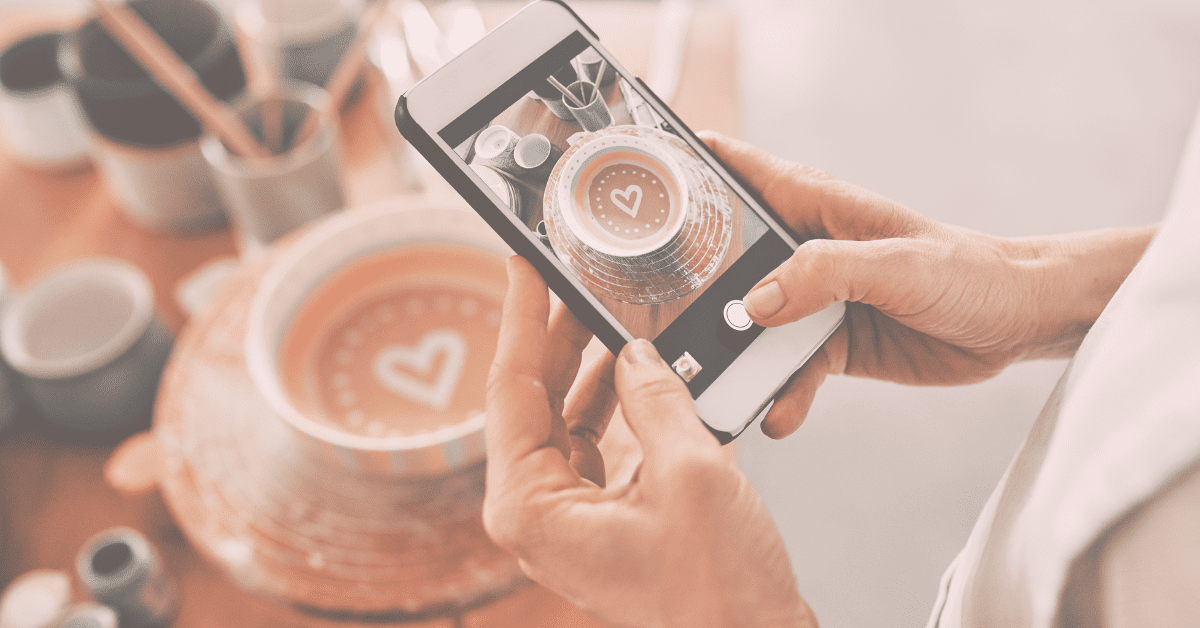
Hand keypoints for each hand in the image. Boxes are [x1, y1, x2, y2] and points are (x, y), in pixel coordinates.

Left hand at [483, 257, 815, 627]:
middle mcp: (536, 513)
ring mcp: (567, 518)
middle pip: (533, 401)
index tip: (522, 264)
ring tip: (607, 314)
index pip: (511, 389)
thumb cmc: (718, 593)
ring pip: (564, 420)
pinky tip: (637, 371)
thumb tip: (637, 353)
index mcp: (530, 506)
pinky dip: (615, 406)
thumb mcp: (689, 472)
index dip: (520, 318)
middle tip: (569, 279)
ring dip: (588, 368)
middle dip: (556, 337)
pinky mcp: (600, 520)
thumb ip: (656, 398)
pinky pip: (595, 446)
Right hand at [700, 132, 1154, 438]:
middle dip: (693, 288)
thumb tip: (754, 303)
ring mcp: (815, 300)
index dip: (690, 172)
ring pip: (751, 325)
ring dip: (733, 355)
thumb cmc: (969, 271)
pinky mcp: (831, 344)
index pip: (740, 173)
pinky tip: (778, 413)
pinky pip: (787, 370)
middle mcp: (806, 252)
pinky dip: (778, 392)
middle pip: (729, 261)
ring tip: (716, 385)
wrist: (1019, 321)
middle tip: (659, 320)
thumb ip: (823, 274)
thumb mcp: (895, 264)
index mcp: (816, 207)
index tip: (642, 188)